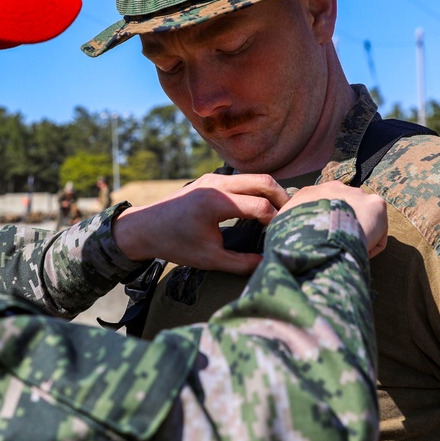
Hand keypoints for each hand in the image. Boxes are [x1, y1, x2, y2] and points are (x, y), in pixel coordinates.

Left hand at [113, 173, 288, 273]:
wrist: (144, 227)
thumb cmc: (175, 244)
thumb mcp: (209, 259)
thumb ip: (241, 263)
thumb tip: (269, 263)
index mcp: (215, 202)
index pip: (260, 206)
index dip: (277, 221)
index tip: (285, 235)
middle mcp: (217, 184)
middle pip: (264, 181)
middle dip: (283, 199)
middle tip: (295, 217)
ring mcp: (214, 178)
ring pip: (255, 177)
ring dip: (271, 192)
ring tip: (282, 213)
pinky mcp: (211, 179)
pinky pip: (242, 179)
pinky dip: (257, 190)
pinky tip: (262, 208)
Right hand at [279, 181, 387, 257]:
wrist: (316, 231)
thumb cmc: (294, 233)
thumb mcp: (280, 227)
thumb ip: (284, 227)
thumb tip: (280, 238)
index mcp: (310, 193)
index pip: (320, 208)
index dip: (322, 227)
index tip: (320, 243)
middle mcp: (334, 187)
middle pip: (343, 212)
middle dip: (342, 228)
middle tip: (336, 249)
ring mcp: (357, 194)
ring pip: (361, 222)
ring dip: (357, 237)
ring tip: (349, 254)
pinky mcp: (376, 204)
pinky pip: (377, 233)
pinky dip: (371, 247)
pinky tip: (360, 254)